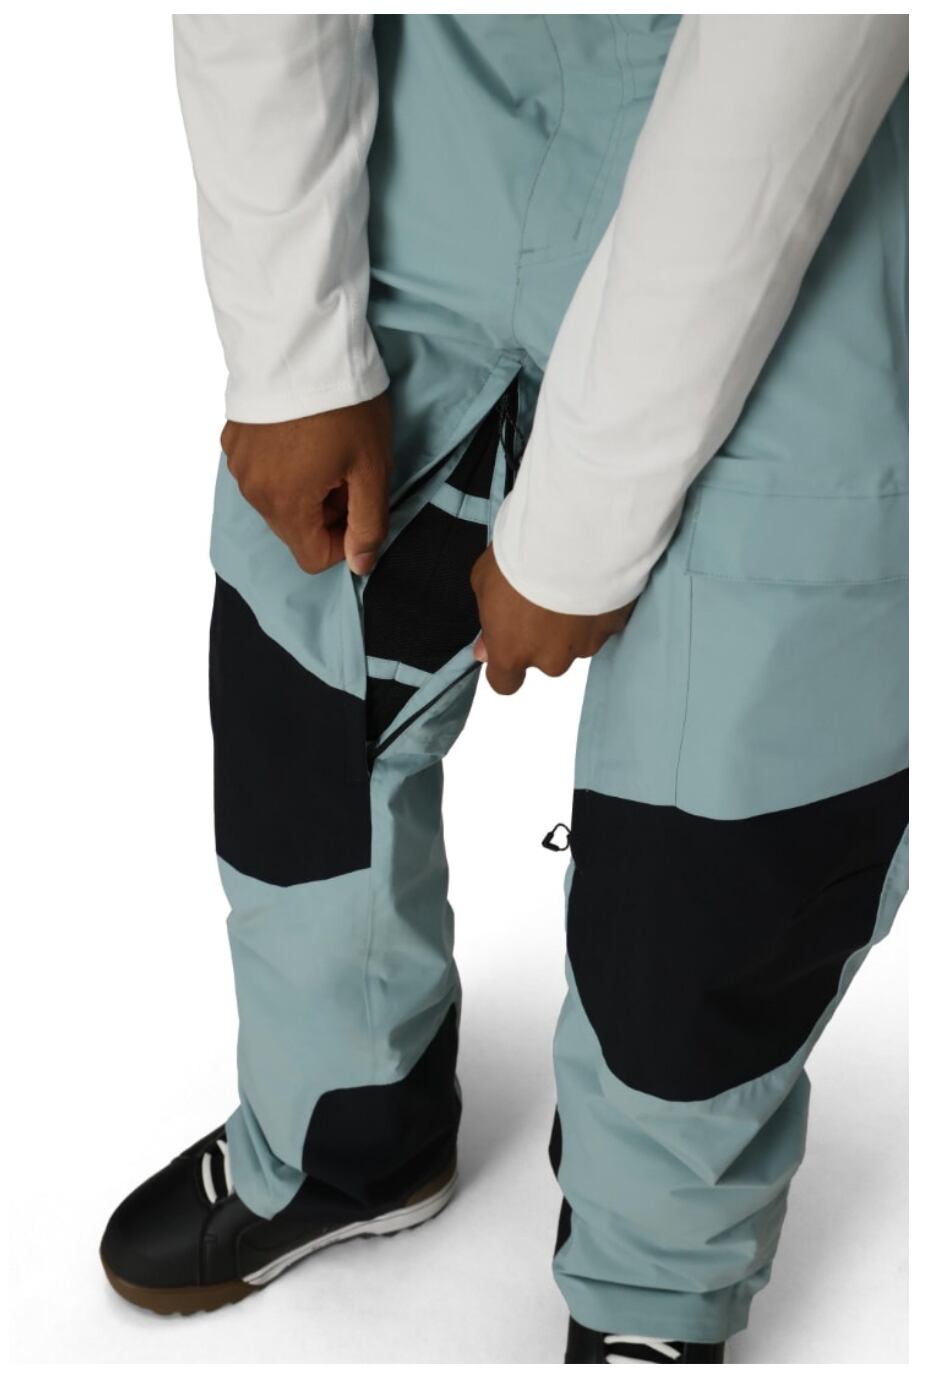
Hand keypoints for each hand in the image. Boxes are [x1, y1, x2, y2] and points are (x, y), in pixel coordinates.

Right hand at [221, 393, 392, 575]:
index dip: (344, 540)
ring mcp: (237, 464)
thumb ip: (368, 524)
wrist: (301, 340)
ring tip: (324, 448)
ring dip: (304, 489)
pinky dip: (282, 465)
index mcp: (286, 505)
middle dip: (325, 512)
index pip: (313, 559)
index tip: (358, 503)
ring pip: (277, 501)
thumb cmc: (343, 405)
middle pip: (294, 530)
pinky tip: (300, 433)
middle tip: (346, 470)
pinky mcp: (232, 439)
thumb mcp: (372, 468)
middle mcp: (253, 492)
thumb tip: (360, 565)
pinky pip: (260, 471)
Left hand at [470, 544, 633, 694]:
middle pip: (545, 660)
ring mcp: (585, 646)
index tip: (508, 646)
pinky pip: (602, 624)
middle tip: (542, 598)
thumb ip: (487, 624)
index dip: (505, 667)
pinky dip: (597, 609)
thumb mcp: (484, 582)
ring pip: (576, 643)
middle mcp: (550, 659)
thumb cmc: (521, 554)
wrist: (573, 534)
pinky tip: (591, 580)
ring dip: (572, 622)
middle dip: (544, 637)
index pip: (505, 684)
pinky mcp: (614, 627)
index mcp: (512, 652)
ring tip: (569, 584)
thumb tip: (484, 651)